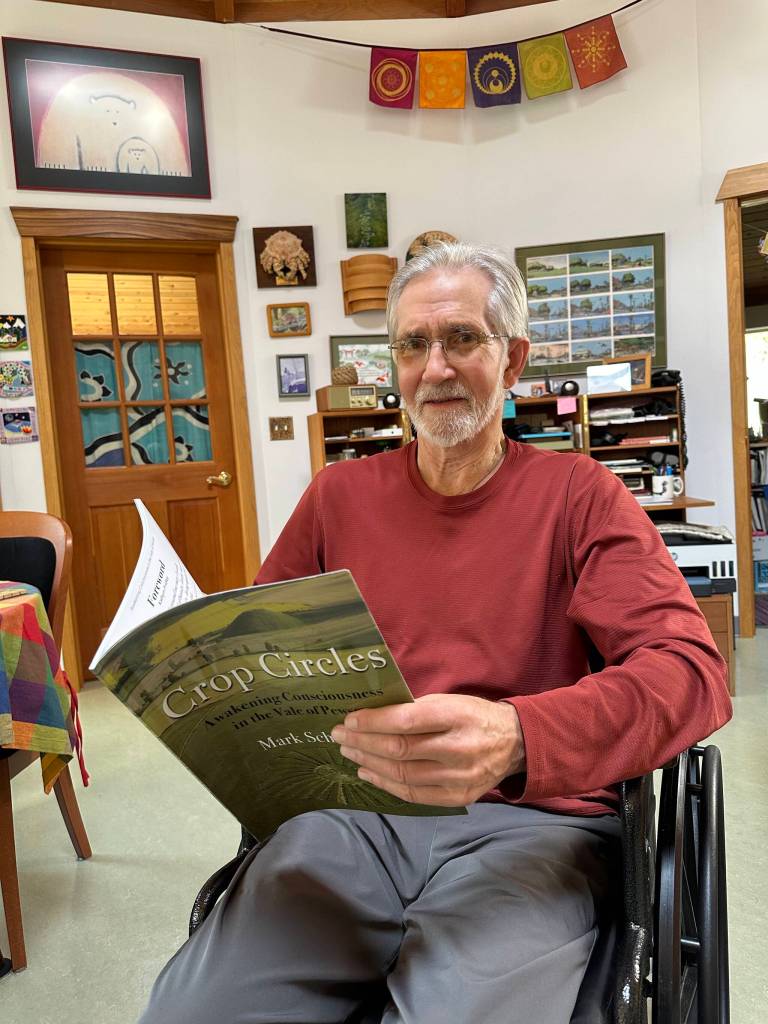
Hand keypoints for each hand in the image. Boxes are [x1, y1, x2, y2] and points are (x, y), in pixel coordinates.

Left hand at [330, 693, 525, 806]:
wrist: (514, 743)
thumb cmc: (473, 716)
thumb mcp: (450, 701)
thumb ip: (415, 708)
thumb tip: (371, 714)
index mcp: (457, 717)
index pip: (406, 721)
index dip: (373, 722)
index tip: (349, 719)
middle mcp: (459, 749)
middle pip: (400, 750)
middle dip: (363, 742)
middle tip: (340, 736)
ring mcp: (459, 778)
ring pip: (403, 774)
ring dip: (369, 763)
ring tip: (349, 753)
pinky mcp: (458, 797)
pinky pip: (414, 794)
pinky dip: (386, 784)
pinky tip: (368, 773)